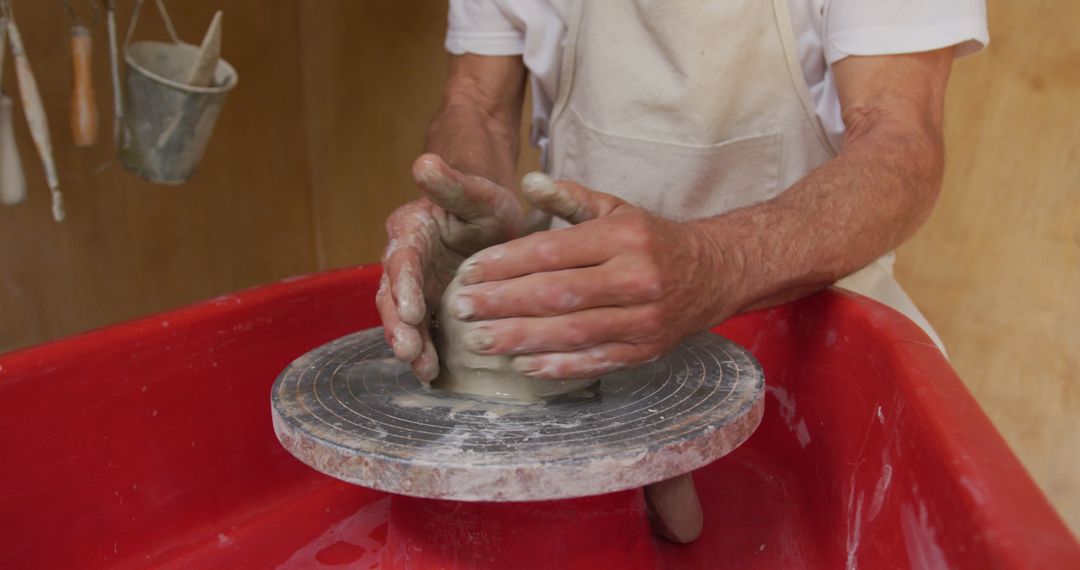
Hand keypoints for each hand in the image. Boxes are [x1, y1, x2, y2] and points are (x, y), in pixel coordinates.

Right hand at [376, 154, 522, 381]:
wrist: (488, 218)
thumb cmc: (483, 202)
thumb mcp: (476, 191)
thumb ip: (451, 183)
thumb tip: (424, 162)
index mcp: (411, 231)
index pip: (402, 260)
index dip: (404, 285)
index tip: (411, 310)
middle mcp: (405, 262)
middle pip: (394, 297)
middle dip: (399, 327)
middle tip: (410, 353)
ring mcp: (415, 288)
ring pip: (404, 320)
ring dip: (411, 345)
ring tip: (423, 370)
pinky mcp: (429, 308)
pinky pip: (423, 331)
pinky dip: (426, 351)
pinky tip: (434, 374)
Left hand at [445, 173, 738, 378]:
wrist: (715, 273)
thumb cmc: (652, 239)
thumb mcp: (615, 208)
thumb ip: (569, 197)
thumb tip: (527, 183)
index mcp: (622, 237)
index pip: (552, 251)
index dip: (506, 263)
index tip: (470, 272)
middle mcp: (636, 278)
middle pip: (557, 294)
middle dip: (503, 303)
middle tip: (462, 308)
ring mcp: (643, 319)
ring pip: (572, 332)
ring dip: (521, 338)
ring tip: (480, 340)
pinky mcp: (647, 350)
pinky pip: (596, 361)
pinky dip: (557, 366)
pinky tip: (522, 365)